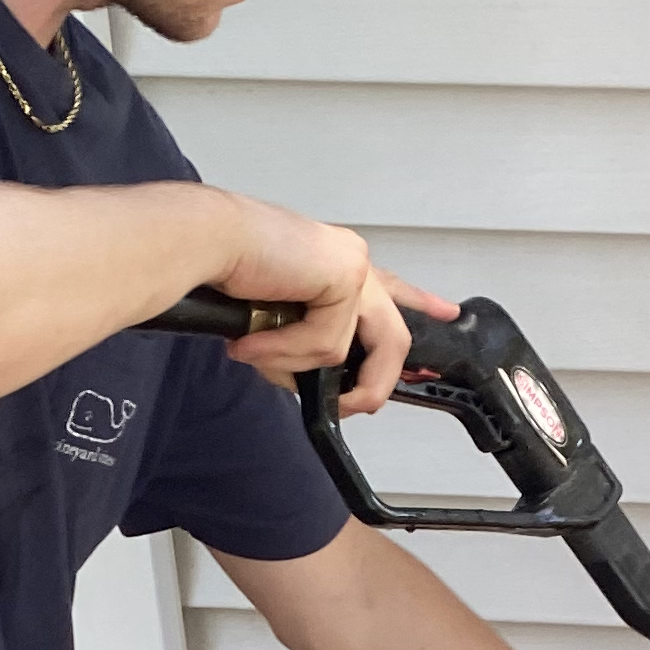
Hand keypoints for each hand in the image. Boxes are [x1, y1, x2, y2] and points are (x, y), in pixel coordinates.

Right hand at [213, 198, 454, 415]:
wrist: (203, 242)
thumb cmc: (224, 268)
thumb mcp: (272, 314)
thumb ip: (303, 338)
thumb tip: (311, 381)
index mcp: (335, 261)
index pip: (390, 287)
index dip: (419, 302)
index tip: (446, 312)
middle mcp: (350, 260)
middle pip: (390, 338)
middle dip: (370, 386)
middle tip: (348, 407)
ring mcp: (351, 267)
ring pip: (347, 352)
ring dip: (293, 365)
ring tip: (254, 351)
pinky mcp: (345, 277)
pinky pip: (326, 345)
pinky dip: (285, 352)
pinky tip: (252, 340)